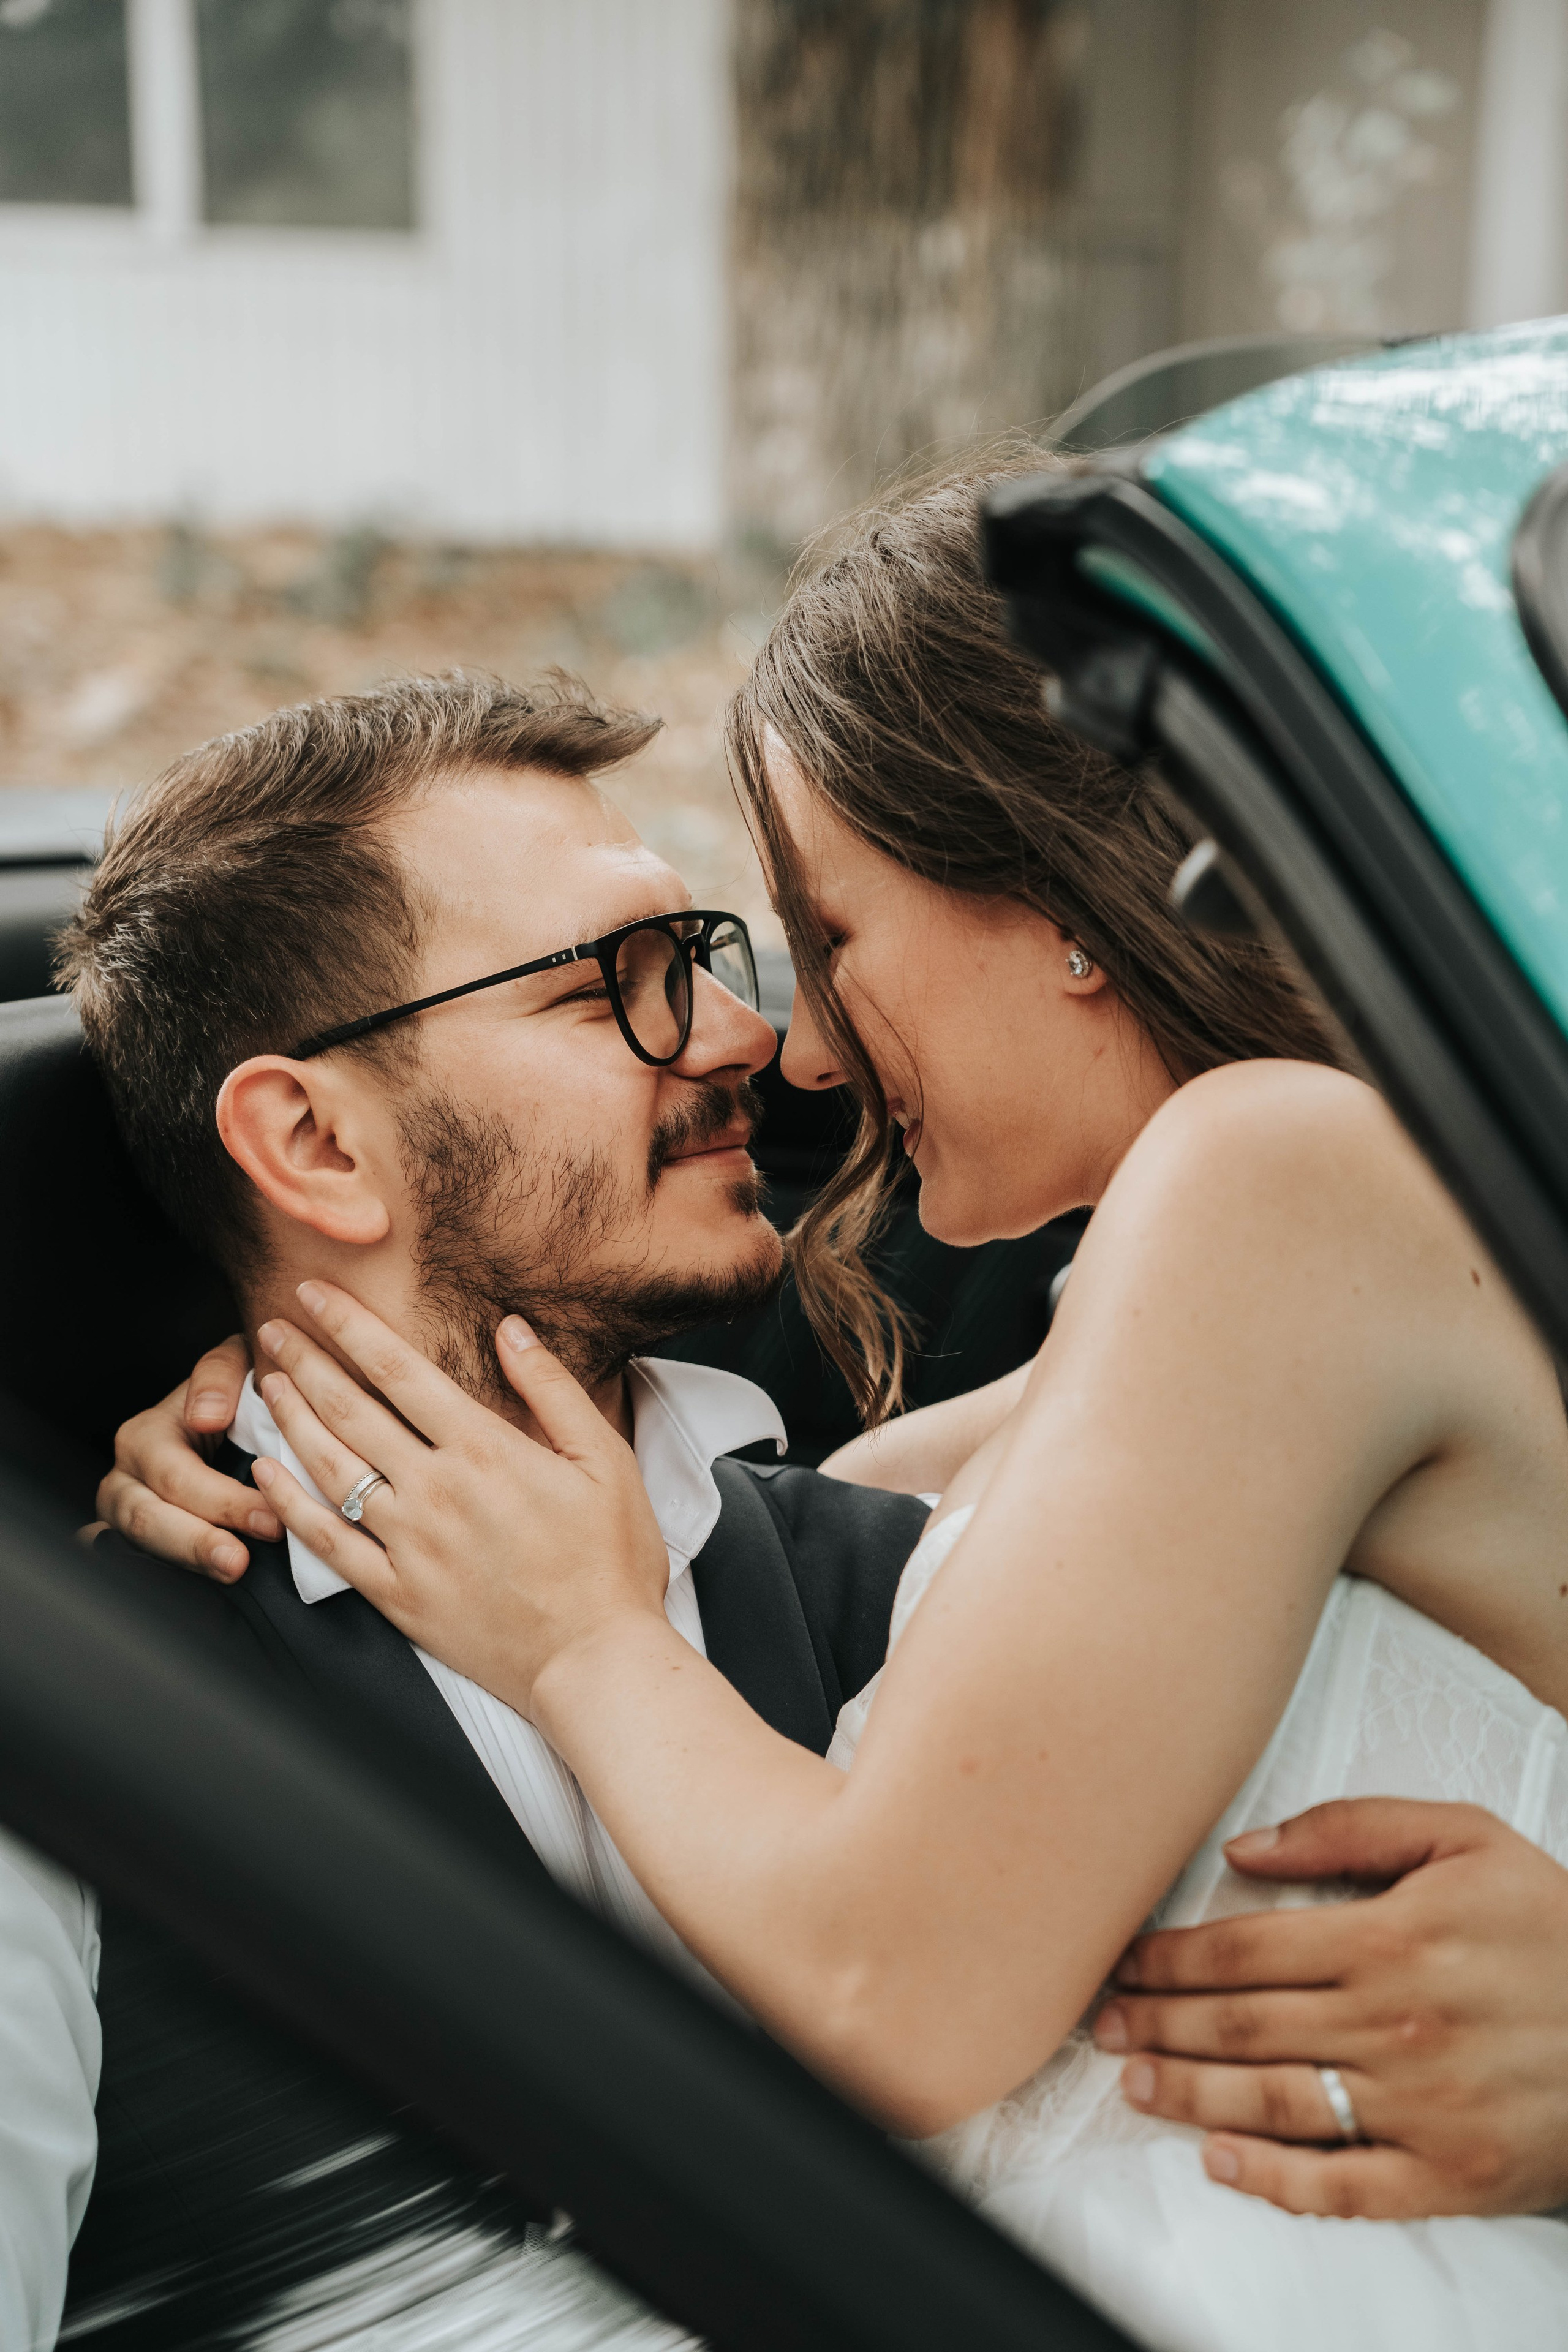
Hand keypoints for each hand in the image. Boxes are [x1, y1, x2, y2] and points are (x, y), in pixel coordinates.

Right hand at [92, 1336, 278, 1580]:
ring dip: (185, 1562)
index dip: (225, 1502)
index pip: (177, 1478)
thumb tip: (206, 1417)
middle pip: (148, 1518)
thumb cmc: (233, 1393)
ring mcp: (123, 1513)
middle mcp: (127, 1477)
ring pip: (138, 1545)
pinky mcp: (131, 1541)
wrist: (225, 1415)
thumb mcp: (232, 1365)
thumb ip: (218, 1376)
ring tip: (229, 1571)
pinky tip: (187, 1590)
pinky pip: (129, 1564)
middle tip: (238, 1561)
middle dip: (196, 1542)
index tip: (271, 1521)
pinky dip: (152, 1576)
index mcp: (146, 1436)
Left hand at [245, 1282, 669, 1712]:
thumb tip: (511, 1327)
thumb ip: (553, 1389)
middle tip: (272, 1328)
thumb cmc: (610, 1563)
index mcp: (485, 1450)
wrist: (595, 1660)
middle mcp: (436, 1490)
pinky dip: (290, 1506)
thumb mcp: (606, 1461)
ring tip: (266, 1383)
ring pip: (330, 1467)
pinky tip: (266, 1475)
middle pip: (351, 1410)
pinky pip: (327, 1543)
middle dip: (305, 1360)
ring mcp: (410, 1544)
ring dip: (291, 1418)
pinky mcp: (397, 1594)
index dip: (349, 1325)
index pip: (399, 1369)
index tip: (316, 1293)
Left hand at [1092, 1798, 1567, 2217]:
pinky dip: (1273, 2179)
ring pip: (1273, 2102)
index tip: (1123, 1961)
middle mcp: (1394, 2025)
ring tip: (1133, 2081)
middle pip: (1242, 2026)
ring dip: (1189, 2093)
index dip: (1169, 1959)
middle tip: (1100, 2025)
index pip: (1243, 1950)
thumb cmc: (1550, 1923)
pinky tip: (1217, 2159)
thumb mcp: (1465, 1838)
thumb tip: (1243, 1849)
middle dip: (1158, 2024)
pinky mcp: (1448, 2172)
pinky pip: (1343, 2186)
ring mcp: (1419, 2107)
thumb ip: (1350, 1827)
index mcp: (1389, 1938)